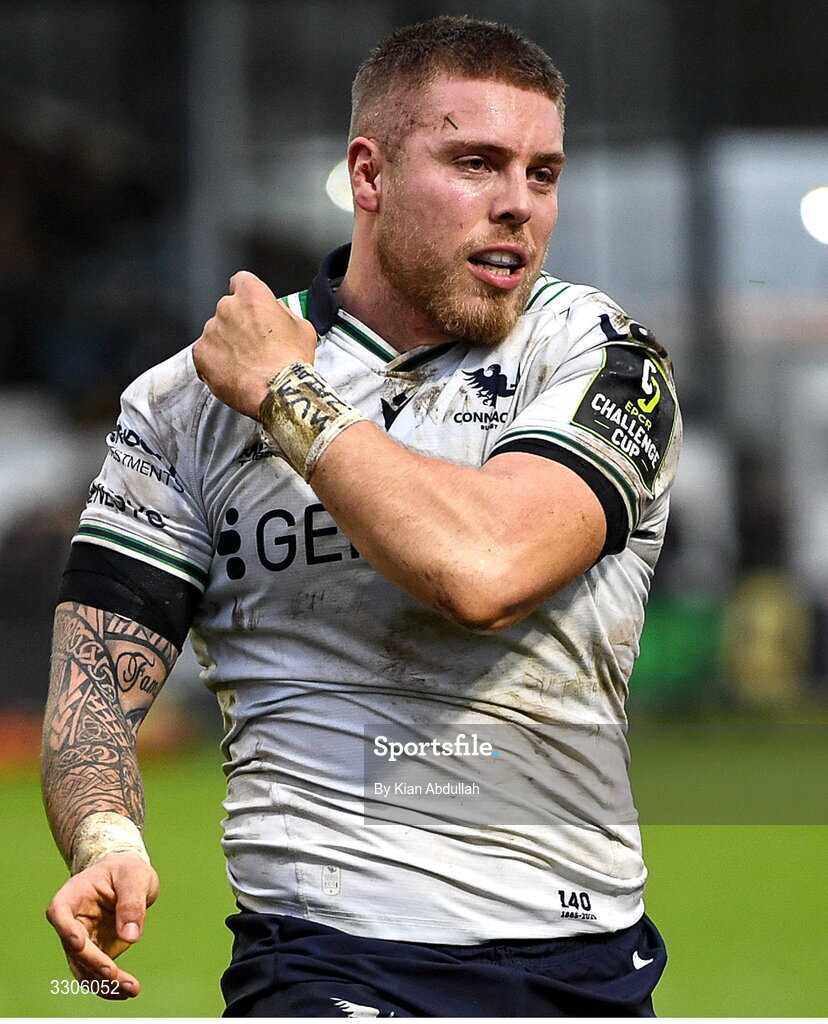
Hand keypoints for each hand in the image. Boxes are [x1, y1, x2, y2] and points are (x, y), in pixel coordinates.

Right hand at [46, 853, 158, 998]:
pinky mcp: (94, 953)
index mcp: (73, 895)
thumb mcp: (135, 877)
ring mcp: (81, 940)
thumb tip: (131, 937)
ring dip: (103, 982)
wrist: (127, 878)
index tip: (79, 943)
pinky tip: (127, 991)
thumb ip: (132, 903)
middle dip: (93, 963)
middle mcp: (71, 921)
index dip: (66, 930)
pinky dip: (109, 985)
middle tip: (114, 974)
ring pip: (83, 967)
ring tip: (130, 989)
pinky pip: (95, 974)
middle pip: (74, 947)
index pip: (59, 912)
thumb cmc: (127, 871)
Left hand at [193, 271, 317, 417]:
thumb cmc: (291, 362)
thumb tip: (275, 314)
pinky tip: (233, 372)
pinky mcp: (201, 354)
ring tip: (245, 364)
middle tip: (254, 345)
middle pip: (228, 309)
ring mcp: (211, 331)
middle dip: (238, 324)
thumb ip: (282, 313)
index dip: (247, 295)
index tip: (250, 307)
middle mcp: (227, 308)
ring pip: (216, 333)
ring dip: (227, 344)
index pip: (241, 281)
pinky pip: (205, 354)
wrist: (278, 392)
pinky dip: (215, 362)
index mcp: (252, 295)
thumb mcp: (302, 327)